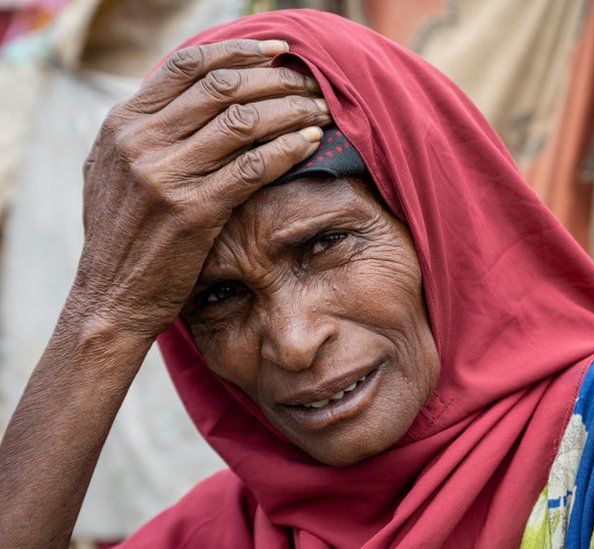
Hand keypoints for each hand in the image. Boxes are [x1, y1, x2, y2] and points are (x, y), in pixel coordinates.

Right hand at [73, 38, 328, 340]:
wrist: (112, 295)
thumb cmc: (124, 233)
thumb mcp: (115, 169)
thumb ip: (148, 131)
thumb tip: (193, 94)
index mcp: (123, 123)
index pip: (188, 66)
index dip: (239, 52)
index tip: (278, 51)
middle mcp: (140, 142)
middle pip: (223, 89)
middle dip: (276, 80)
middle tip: (311, 85)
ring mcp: (165, 175)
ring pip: (244, 122)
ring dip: (291, 112)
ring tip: (320, 112)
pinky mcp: (193, 211)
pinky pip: (253, 167)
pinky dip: (288, 150)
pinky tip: (311, 144)